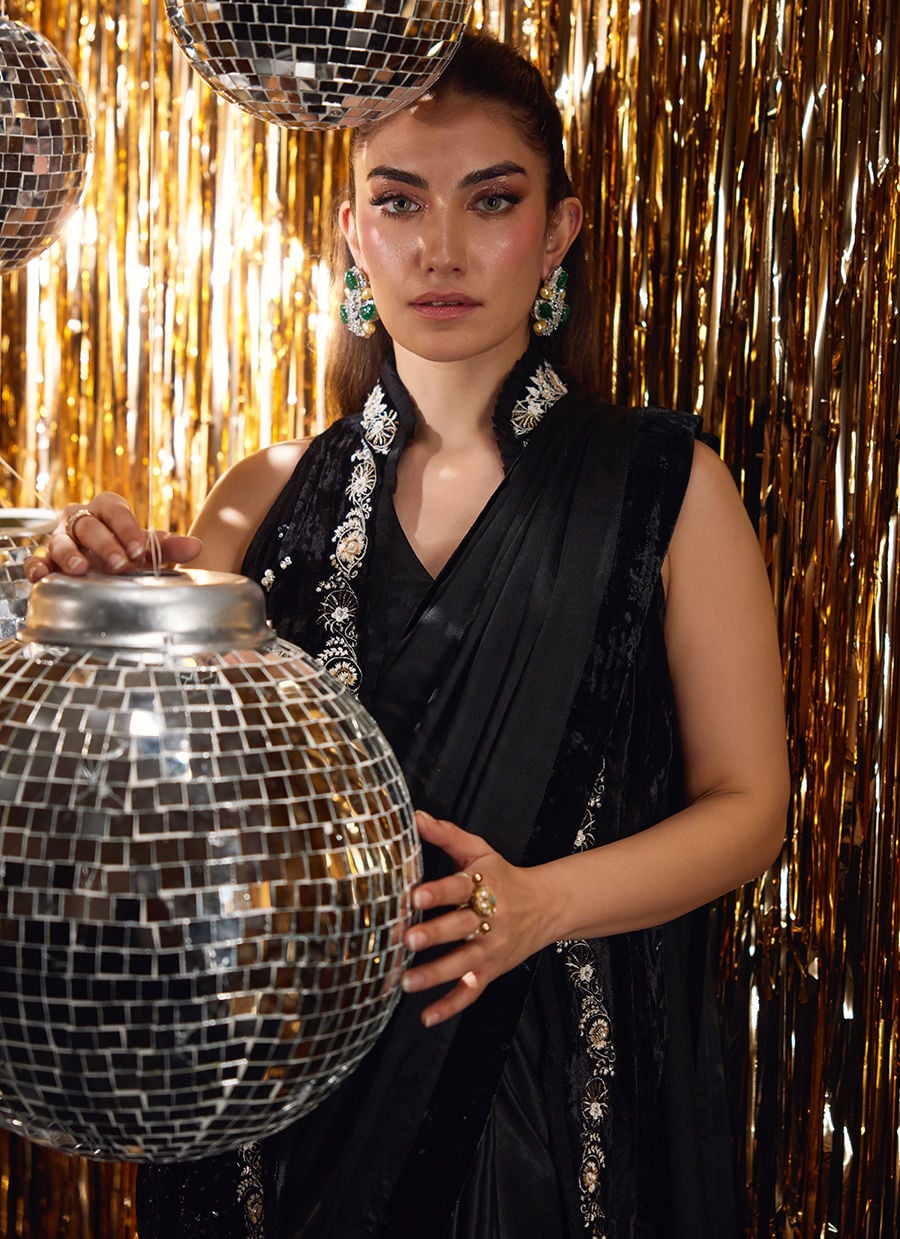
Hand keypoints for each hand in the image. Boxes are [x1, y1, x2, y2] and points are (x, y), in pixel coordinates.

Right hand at [23, 493, 202, 581]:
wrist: (102, 567)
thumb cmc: (125, 551)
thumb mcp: (145, 549)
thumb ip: (168, 548)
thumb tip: (196, 548)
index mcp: (106, 511)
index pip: (114, 509)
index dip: (126, 528)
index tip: (140, 549)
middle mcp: (80, 521)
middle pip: (89, 526)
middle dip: (105, 545)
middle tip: (120, 565)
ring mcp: (61, 540)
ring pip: (61, 542)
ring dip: (71, 556)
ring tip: (82, 570)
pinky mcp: (45, 560)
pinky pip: (35, 560)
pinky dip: (36, 567)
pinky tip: (42, 576)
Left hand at [401, 811, 550, 1027]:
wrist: (546, 906)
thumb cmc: (504, 876)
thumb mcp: (479, 851)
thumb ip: (446, 835)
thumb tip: (414, 816)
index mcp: (485, 886)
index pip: (460, 887)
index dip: (437, 892)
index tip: (414, 895)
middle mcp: (489, 919)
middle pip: (460, 927)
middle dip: (434, 935)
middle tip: (407, 939)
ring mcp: (490, 948)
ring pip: (462, 964)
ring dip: (435, 974)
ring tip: (406, 981)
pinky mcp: (491, 971)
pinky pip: (471, 992)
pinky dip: (450, 1006)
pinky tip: (427, 1016)